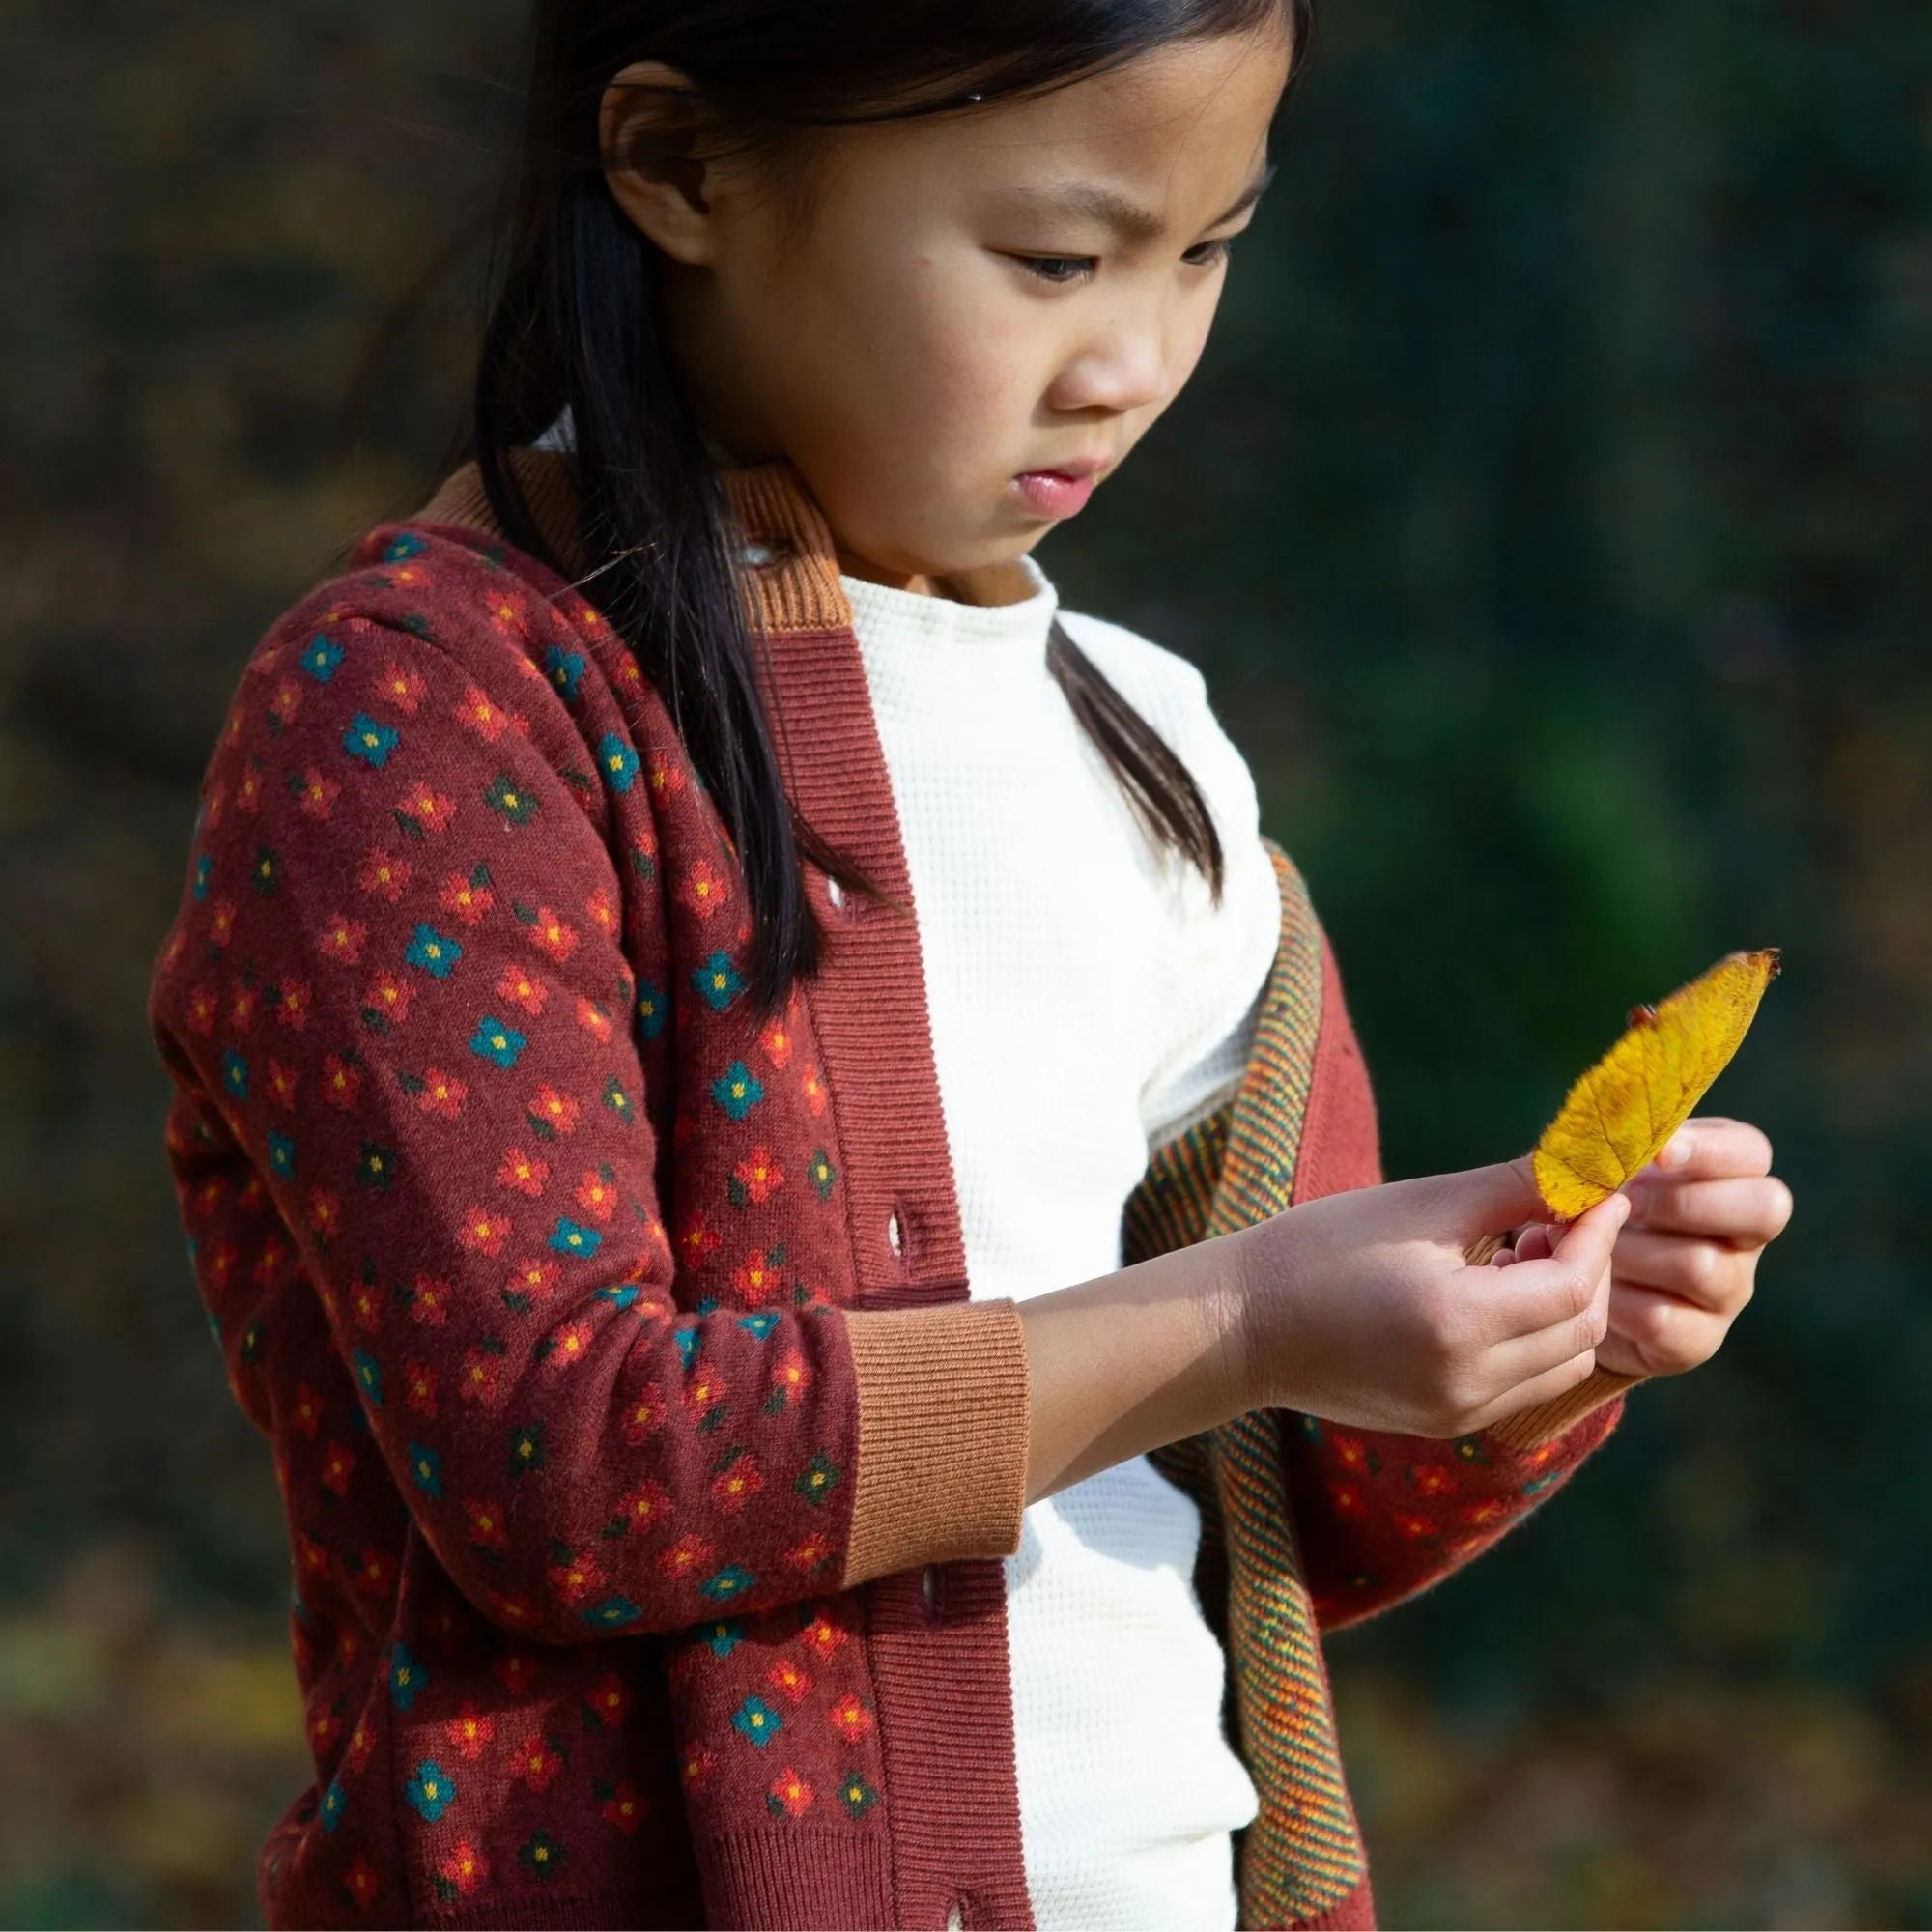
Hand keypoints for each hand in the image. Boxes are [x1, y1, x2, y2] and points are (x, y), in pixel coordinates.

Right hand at [1236, 1161, 1629, 1438]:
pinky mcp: (1444, 1423)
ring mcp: (1457, 1412)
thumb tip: (1586, 1168)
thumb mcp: (1420, 1205)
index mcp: (1457, 1322)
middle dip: (1589, 1270)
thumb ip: (1512, 1188)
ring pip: (1563, 1367)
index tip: (1602, 1191)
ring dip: (1566, 1310)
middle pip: (1581, 1333)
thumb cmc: (1321, 1247)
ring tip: (1521, 1255)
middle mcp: (1467, 1383)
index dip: (1598, 1234)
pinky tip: (1494, 1293)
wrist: (1242, 1324)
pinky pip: (1524, 1386)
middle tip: (1558, 1218)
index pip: (1574, 1286)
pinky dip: (1535, 1340)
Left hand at [1507, 1116, 1791, 1378]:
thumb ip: (1615, 1148)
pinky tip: (1590, 1287)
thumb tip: (1601, 1134)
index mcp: (1731, 1178)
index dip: (1709, 1149)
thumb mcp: (1606, 1170)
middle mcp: (1744, 1235)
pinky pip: (1662, 1318)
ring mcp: (1730, 1290)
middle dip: (1685, 1201)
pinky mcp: (1698, 1339)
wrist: (1576, 1288)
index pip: (1751, 1152)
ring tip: (1586, 1244)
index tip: (1657, 1151)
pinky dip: (1615, 1299)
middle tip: (1627, 1203)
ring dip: (1631, 1251)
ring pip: (1702, 1265)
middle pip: (1762, 1209)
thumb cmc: (1596, 1207)